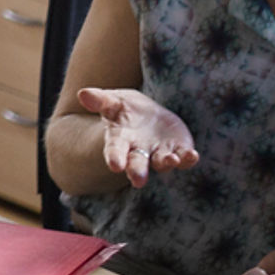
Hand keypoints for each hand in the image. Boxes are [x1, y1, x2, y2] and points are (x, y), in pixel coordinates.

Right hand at [72, 86, 199, 185]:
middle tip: (138, 180)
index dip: (114, 157)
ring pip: (161, 162)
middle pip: (137, 164)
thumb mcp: (112, 101)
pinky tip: (192, 156)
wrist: (147, 118)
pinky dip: (187, 158)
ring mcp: (159, 153)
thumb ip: (100, 99)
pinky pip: (183, 157)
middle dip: (138, 171)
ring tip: (171, 160)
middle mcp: (138, 152)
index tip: (115, 165)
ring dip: (166, 162)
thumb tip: (83, 93)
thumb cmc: (125, 109)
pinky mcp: (178, 150)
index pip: (115, 151)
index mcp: (119, 141)